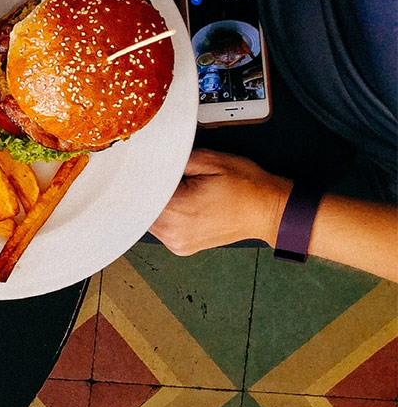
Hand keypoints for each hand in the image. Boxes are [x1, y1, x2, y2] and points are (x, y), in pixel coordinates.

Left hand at [150, 149, 290, 254]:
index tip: (138, 170)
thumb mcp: (210, 160)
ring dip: (155, 204)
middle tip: (162, 177)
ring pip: (147, 219)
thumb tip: (152, 161)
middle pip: (139, 208)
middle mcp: (173, 232)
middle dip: (147, 191)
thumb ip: (174, 159)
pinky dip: (164, 215)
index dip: (138, 179)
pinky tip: (180, 204)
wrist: (270, 211)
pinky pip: (160, 228)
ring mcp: (177, 243)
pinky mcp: (181, 247)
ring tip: (178, 191)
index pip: (137, 195)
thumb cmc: (247, 187)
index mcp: (177, 211)